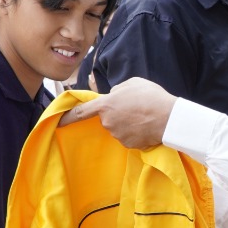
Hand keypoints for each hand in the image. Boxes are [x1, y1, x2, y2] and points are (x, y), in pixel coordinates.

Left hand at [59, 79, 176, 147]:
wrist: (169, 118)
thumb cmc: (151, 96)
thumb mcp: (133, 83)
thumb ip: (117, 90)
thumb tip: (114, 95)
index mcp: (106, 105)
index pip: (81, 111)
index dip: (68, 116)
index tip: (58, 121)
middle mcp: (108, 122)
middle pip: (107, 118)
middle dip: (116, 114)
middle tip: (134, 108)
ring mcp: (118, 135)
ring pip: (118, 128)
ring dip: (127, 123)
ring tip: (144, 116)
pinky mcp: (129, 144)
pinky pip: (129, 137)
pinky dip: (136, 133)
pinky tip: (146, 126)